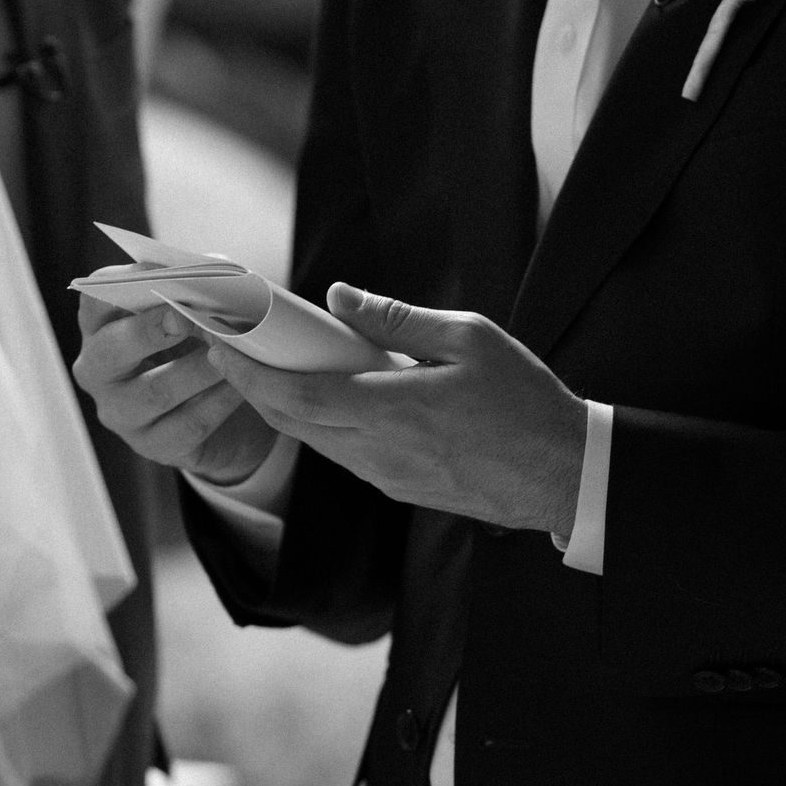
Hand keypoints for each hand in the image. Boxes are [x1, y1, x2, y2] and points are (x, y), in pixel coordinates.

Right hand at [71, 269, 278, 484]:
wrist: (221, 415)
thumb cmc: (197, 349)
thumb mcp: (190, 316)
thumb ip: (193, 291)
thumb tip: (215, 266)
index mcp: (100, 329)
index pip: (95, 301)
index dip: (122, 284)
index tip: (159, 272)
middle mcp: (98, 372)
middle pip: (110, 350)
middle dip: (149, 330)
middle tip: (185, 316)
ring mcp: (120, 413)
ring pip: (154, 391)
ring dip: (197, 368)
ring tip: (229, 352)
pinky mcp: (152, 446)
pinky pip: (187, 424)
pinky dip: (218, 402)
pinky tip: (240, 386)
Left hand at [203, 283, 585, 533]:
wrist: (563, 474)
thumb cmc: (525, 401)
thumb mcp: (470, 339)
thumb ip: (398, 319)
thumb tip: (340, 298)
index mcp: (394, 410)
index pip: (299, 397)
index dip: (252, 374)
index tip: (222, 345)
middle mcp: (379, 452)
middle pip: (292, 422)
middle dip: (250, 387)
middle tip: (224, 350)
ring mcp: (385, 476)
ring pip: (313, 442)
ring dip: (279, 407)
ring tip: (258, 369)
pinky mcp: (397, 488)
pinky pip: (340, 455)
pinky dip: (314, 425)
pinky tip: (312, 400)